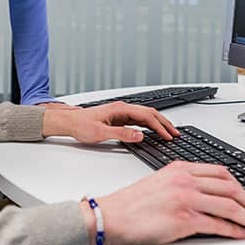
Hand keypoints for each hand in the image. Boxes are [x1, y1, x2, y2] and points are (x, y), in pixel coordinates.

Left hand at [42, 101, 178, 143]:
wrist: (70, 122)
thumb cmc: (81, 125)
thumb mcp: (101, 132)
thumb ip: (122, 134)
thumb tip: (140, 135)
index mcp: (120, 109)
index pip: (146, 116)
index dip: (159, 127)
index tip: (168, 136)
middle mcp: (122, 109)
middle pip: (149, 113)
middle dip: (164, 123)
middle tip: (175, 133)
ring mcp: (121, 113)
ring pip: (145, 116)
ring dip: (158, 124)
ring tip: (169, 133)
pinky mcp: (119, 118)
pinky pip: (138, 120)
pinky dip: (149, 125)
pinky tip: (154, 132)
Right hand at [81, 161, 244, 244]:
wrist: (110, 217)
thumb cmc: (130, 204)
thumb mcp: (159, 183)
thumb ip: (182, 184)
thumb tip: (207, 197)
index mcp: (179, 168)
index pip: (220, 173)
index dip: (241, 185)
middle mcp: (185, 180)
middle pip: (231, 188)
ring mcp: (186, 199)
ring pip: (230, 207)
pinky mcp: (184, 220)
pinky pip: (218, 224)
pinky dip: (234, 230)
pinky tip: (241, 234)